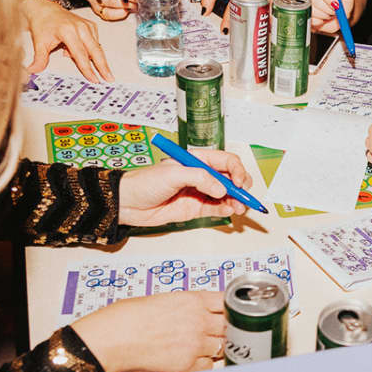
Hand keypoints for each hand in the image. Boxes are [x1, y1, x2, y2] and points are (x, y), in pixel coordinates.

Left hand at [22, 0, 113, 82]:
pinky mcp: (91, 26)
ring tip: (98, 70)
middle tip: (109, 78)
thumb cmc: (42, 24)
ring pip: (97, 47)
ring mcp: (87, 25)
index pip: (80, 54)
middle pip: (95, 50)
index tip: (94, 79)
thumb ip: (39, 59)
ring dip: (97, 60)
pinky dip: (91, 50)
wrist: (44, 9)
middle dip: (103, 66)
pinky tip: (82, 52)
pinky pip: (95, 42)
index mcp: (68, 31)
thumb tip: (33, 71)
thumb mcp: (39, 42)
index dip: (87, 69)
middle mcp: (80, 27)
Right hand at [72, 290, 224, 371]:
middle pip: (228, 325)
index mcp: (194, 300)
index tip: (228, 312)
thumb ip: (189, 306)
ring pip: (220, 346)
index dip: (228, 308)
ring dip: (213, 347)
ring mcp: (196, 343)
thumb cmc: (131, 316)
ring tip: (197, 347)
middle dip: (223, 329)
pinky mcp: (188, 365)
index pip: (226, 302)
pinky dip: (202, 364)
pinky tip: (190, 360)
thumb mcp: (166, 299)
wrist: (116, 336)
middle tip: (216, 332)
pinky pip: (207, 366)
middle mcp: (199, 320)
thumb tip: (200, 312)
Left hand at [118, 151, 253, 225]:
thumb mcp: (173, 173)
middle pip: (231, 178)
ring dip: (236, 200)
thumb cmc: (145, 181)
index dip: (236, 170)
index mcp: (199, 160)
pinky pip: (217, 208)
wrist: (128, 203)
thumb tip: (221, 189)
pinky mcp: (196, 208)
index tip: (238, 182)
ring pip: (227, 195)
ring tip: (238, 207)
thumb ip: (200, 178)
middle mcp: (203, 175)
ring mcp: (200, 192)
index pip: (226, 161)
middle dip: (241, 186)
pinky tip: (229, 211)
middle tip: (243, 195)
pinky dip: (226, 210)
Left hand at [200, 0, 268, 31]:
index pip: (231, 11)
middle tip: (240, 37)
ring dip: (256, 28)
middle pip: (247, 17)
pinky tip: (263, 31)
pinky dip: (264, 23)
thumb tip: (204, 12)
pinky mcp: (269, 1)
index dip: (227, 23)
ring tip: (253, 37)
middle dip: (244, 29)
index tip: (223, 31)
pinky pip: (267, 15)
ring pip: (260, 17)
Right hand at [302, 0, 354, 33]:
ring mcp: (303, 1)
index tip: (337, 3)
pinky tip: (325, 17)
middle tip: (336, 9)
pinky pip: (311, 20)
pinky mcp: (303, 14)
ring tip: (331, 12)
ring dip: (325, 14)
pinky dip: (321, 21)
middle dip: (328, 7)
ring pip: (312, 10)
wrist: (340, 10)